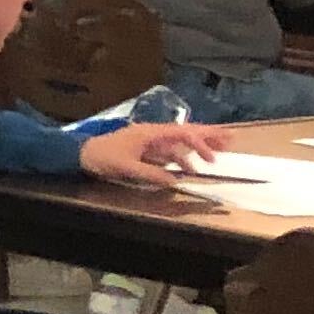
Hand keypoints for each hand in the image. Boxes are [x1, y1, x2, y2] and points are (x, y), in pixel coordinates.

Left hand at [84, 121, 227, 186]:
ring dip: (198, 147)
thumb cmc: (103, 157)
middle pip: (186, 132)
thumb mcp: (126, 167)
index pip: (183, 134)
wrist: (82, 154)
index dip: (201, 144)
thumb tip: (174, 181)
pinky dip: (183, 157)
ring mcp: (150, 141)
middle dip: (209, 136)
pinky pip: (169, 151)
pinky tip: (190, 167)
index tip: (212, 159)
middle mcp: (154, 133)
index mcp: (151, 133)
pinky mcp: (146, 150)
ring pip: (180, 142)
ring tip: (217, 153)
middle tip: (231, 139)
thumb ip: (151, 173)